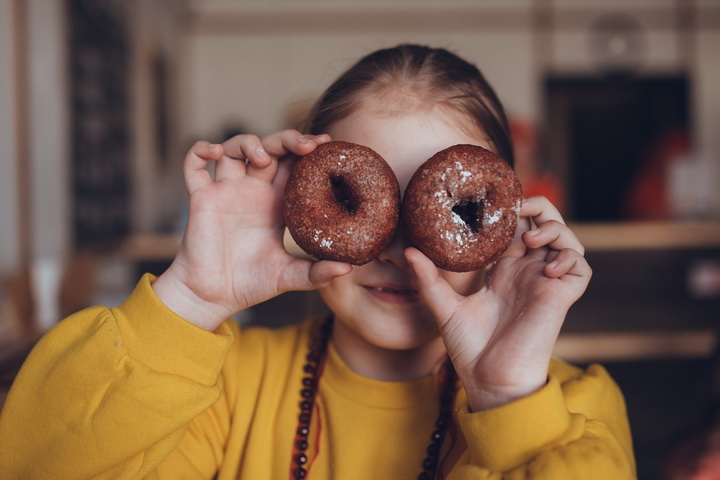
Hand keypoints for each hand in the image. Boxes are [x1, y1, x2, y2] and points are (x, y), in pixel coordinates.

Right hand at [152, 131, 351, 330]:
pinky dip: (201, 150)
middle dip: (287, 139)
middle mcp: (252, 191)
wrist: (213, 297)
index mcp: (276, 202)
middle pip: (269, 148)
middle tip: (306, 146)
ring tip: (263, 159)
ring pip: (234, 149)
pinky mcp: (201, 198)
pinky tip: (215, 151)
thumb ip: (316, 272)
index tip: (326, 145)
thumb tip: (347, 268)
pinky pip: (194, 164)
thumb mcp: (289, 276)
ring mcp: (226, 191)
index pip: (294, 164)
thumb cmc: (251, 284)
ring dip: (248, 143)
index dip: (308, 151)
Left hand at [406, 196, 590, 410]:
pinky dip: (569, 257)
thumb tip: (408, 251)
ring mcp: (546, 283)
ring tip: (529, 239)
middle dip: (537, 208)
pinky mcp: (561, 297)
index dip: (509, 211)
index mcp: (504, 271)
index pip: (515, 229)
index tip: (491, 202)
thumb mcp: (444, 307)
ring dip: (554, 229)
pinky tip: (546, 266)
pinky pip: (581, 268)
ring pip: (568, 241)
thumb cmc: (469, 349)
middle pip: (545, 226)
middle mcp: (527, 273)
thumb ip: (429, 279)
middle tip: (517, 207)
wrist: (489, 380)